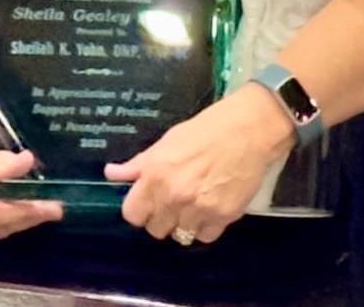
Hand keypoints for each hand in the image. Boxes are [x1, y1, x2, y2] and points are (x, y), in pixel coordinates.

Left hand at [106, 85, 293, 243]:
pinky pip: (206, 236)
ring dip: (187, 223)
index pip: (132, 215)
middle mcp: (174, 196)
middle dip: (164, 217)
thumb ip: (139, 164)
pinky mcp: (224, 215)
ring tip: (198, 204)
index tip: (152, 202)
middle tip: (178, 201)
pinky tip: (214, 207)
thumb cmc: (209, 128)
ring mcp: (199, 208)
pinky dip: (208, 226)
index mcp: (156, 176)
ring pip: (181, 236)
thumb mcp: (169, 140)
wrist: (252, 128)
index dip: (141, 209)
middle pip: (156, 229)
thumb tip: (111, 174)